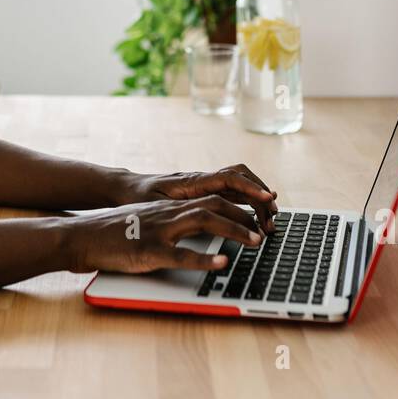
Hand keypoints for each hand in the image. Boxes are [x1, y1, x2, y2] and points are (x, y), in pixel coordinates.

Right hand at [62, 196, 265, 273]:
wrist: (82, 236)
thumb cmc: (115, 233)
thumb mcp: (148, 221)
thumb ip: (173, 222)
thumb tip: (198, 228)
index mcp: (170, 207)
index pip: (212, 198)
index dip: (240, 206)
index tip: (260, 216)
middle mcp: (168, 213)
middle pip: (215, 204)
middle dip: (245, 216)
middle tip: (265, 232)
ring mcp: (158, 230)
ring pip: (203, 220)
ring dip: (234, 230)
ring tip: (255, 242)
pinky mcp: (148, 250)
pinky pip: (180, 253)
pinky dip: (203, 257)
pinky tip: (221, 262)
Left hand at [122, 163, 278, 232]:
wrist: (125, 187)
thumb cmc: (138, 197)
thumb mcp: (154, 206)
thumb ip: (178, 211)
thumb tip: (202, 218)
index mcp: (192, 182)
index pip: (229, 179)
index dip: (251, 188)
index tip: (269, 199)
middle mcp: (201, 179)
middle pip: (241, 178)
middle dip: (261, 196)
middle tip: (273, 220)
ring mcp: (203, 184)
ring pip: (239, 183)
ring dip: (257, 198)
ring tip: (270, 219)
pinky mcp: (203, 191)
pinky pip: (231, 190)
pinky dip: (248, 199)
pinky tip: (257, 211)